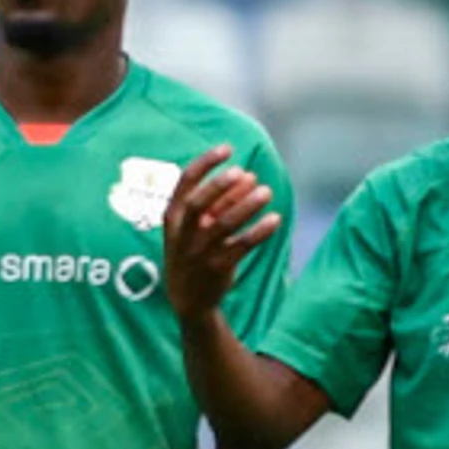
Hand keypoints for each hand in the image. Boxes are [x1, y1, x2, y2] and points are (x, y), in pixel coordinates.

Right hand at [161, 147, 280, 323]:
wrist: (188, 300)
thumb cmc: (195, 252)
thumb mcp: (198, 227)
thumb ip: (221, 201)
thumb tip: (249, 176)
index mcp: (173, 218)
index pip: (184, 184)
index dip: (205, 163)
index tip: (227, 148)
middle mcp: (182, 234)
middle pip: (198, 205)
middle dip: (220, 186)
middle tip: (244, 173)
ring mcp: (198, 253)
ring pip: (222, 225)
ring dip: (246, 207)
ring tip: (267, 192)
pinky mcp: (217, 268)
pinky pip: (240, 247)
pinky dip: (258, 232)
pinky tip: (275, 220)